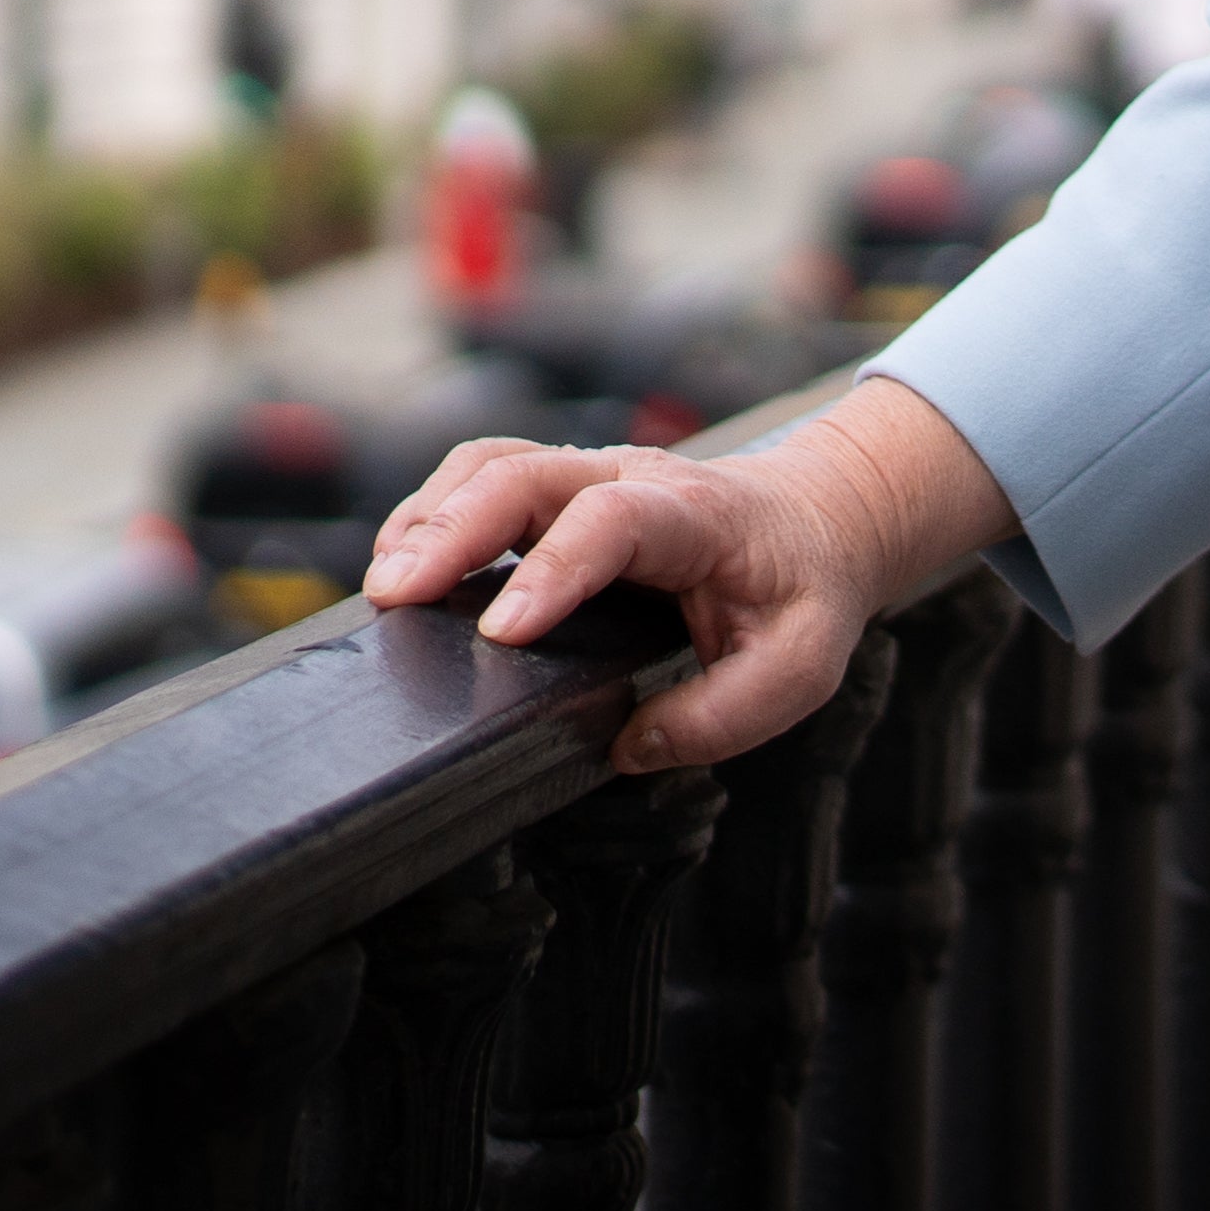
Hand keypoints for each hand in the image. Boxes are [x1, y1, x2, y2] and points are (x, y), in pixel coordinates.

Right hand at [361, 376, 1017, 773]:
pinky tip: (405, 569)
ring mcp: (592, 473)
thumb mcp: (801, 665)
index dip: (553, 569)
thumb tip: (631, 746)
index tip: (502, 633)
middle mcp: (635, 477)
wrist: (822, 517)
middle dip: (455, 529)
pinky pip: (485, 478)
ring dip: (432, 516)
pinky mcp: (561, 489)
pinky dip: (435, 514)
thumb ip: (725, 714)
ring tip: (387, 588)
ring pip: (495, 464)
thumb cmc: (805, 591)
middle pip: (528, 474)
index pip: (616, 521)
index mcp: (697, 516)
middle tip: (396, 596)